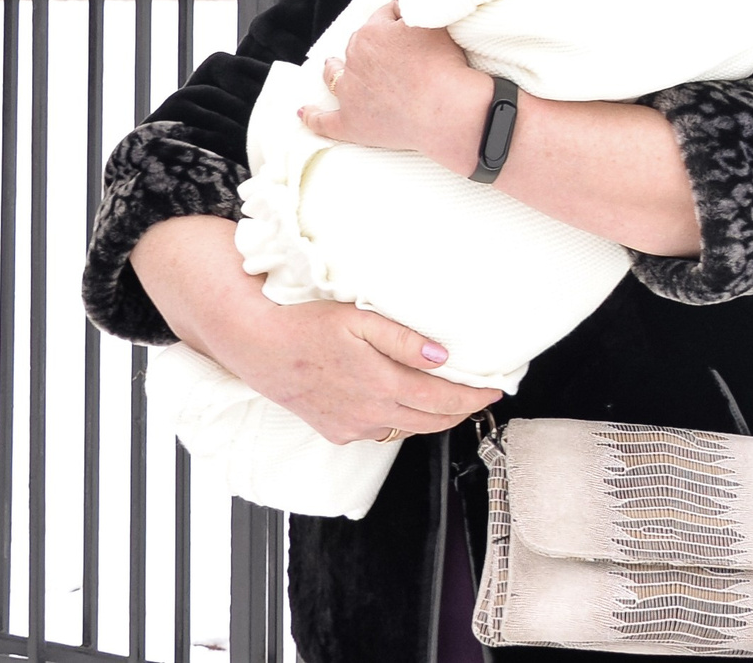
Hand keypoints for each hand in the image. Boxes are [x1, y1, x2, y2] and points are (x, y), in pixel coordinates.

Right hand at [132, 216, 498, 445]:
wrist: (256, 344)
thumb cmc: (306, 324)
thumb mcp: (360, 321)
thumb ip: (405, 340)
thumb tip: (444, 357)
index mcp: (381, 386)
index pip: (444, 400)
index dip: (475, 397)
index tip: (496, 389)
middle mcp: (370, 414)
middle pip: (432, 421)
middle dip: (462, 410)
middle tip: (482, 394)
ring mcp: (352, 427)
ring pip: (408, 429)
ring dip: (434, 416)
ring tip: (452, 397)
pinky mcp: (336, 432)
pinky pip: (381, 432)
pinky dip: (402, 420)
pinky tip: (406, 403)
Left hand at [305, 1, 492, 171]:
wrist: (443, 108)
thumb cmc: (441, 65)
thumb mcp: (432, 22)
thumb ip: (414, 9)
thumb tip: (401, 5)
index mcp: (372, 33)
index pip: (383, 17)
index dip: (397, 19)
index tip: (407, 22)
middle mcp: (355, 60)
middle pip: (358, 45)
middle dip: (368, 45)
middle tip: (387, 50)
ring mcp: (349, 93)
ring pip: (334, 76)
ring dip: (332, 70)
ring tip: (331, 66)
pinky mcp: (350, 123)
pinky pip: (323, 121)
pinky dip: (312, 117)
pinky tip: (303, 113)